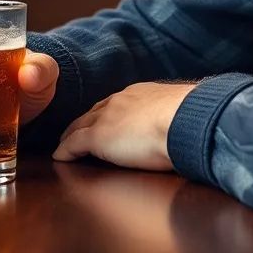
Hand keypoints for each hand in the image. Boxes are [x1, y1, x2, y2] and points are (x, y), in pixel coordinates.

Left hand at [53, 82, 196, 170]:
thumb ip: (174, 117)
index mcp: (141, 95)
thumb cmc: (193, 120)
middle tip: (76, 131)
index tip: (103, 121)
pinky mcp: (99, 137)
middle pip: (94, 112)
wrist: (186, 120)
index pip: (116, 104)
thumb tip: (185, 126)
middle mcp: (121, 100)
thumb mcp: (181, 115)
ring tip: (64, 143)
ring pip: (80, 125)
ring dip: (71, 134)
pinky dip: (65, 150)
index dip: (106, 114)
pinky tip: (60, 157)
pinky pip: (74, 144)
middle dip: (84, 121)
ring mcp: (108, 118)